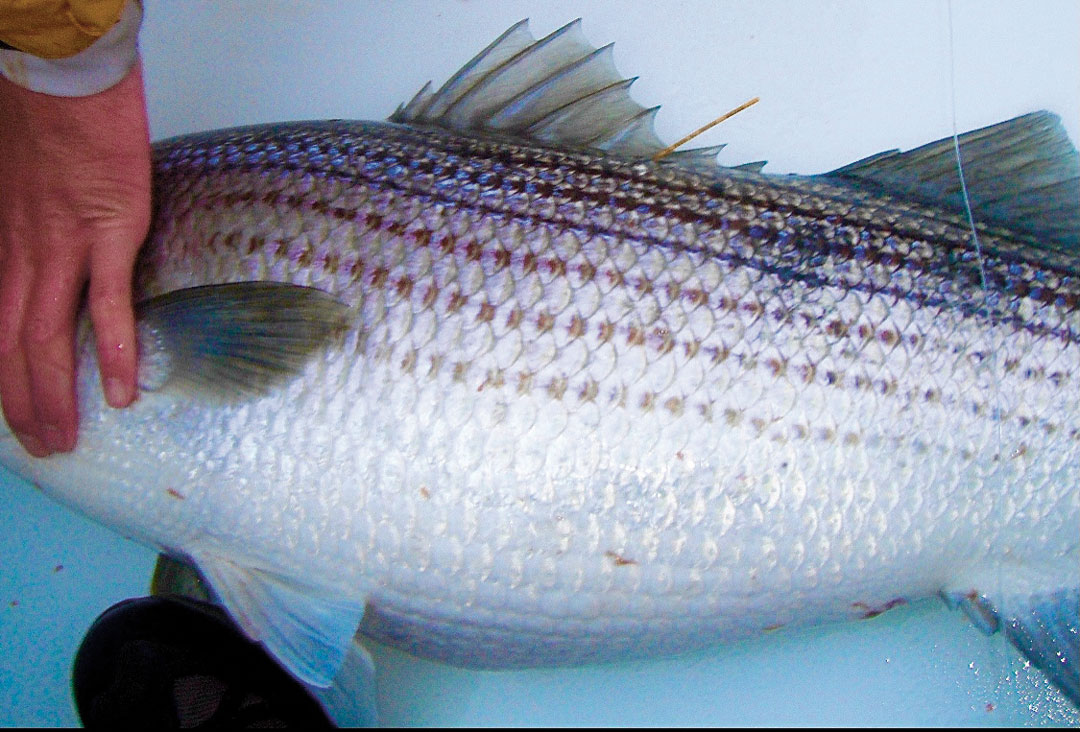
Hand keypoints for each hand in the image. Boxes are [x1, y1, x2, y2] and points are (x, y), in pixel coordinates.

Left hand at [0, 61, 150, 456]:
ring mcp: (62, 250)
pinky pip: (108, 306)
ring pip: (46, 339)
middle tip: (44, 446)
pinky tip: (122, 392)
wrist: (63, 78)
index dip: (0, 379)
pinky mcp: (108, 237)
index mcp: (1, 247)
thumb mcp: (14, 186)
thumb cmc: (42, 120)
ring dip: (53, 396)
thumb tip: (42, 260)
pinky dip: (113, 354)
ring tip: (63, 439)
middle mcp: (20, 258)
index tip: (15, 413)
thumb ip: (23, 231)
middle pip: (11, 348)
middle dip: (22, 404)